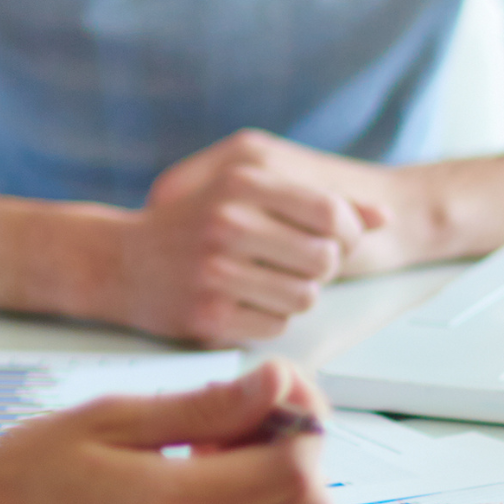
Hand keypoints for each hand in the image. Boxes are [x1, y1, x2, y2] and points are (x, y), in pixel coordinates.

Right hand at [0, 360, 333, 503]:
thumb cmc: (28, 480)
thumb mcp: (109, 419)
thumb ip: (204, 407)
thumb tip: (277, 386)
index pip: (295, 472)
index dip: (301, 423)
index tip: (274, 393)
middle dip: (297, 458)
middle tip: (241, 426)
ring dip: (272, 495)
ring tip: (205, 465)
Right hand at [116, 132, 396, 341]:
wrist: (118, 261)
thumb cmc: (192, 223)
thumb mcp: (246, 189)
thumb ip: (317, 198)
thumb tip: (384, 216)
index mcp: (241, 179)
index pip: (330, 213)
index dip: (345, 232)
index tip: (330, 238)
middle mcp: (228, 221)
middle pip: (324, 259)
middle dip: (320, 267)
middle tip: (294, 263)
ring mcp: (217, 269)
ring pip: (306, 296)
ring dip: (295, 294)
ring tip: (265, 280)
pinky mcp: (210, 313)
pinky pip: (277, 325)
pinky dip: (268, 317)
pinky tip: (241, 300)